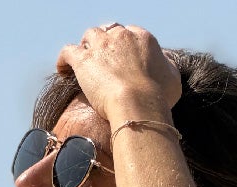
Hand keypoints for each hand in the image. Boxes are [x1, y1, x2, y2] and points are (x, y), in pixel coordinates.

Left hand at [54, 22, 180, 120]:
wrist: (138, 104)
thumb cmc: (159, 97)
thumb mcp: (173, 78)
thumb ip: (167, 65)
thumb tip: (164, 61)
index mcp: (142, 38)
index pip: (130, 33)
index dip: (125, 45)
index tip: (123, 58)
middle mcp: (121, 36)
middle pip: (109, 31)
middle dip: (106, 42)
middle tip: (103, 58)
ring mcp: (101, 46)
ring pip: (89, 36)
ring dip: (86, 46)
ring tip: (85, 60)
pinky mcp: (83, 60)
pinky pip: (67, 52)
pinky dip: (64, 60)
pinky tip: (63, 70)